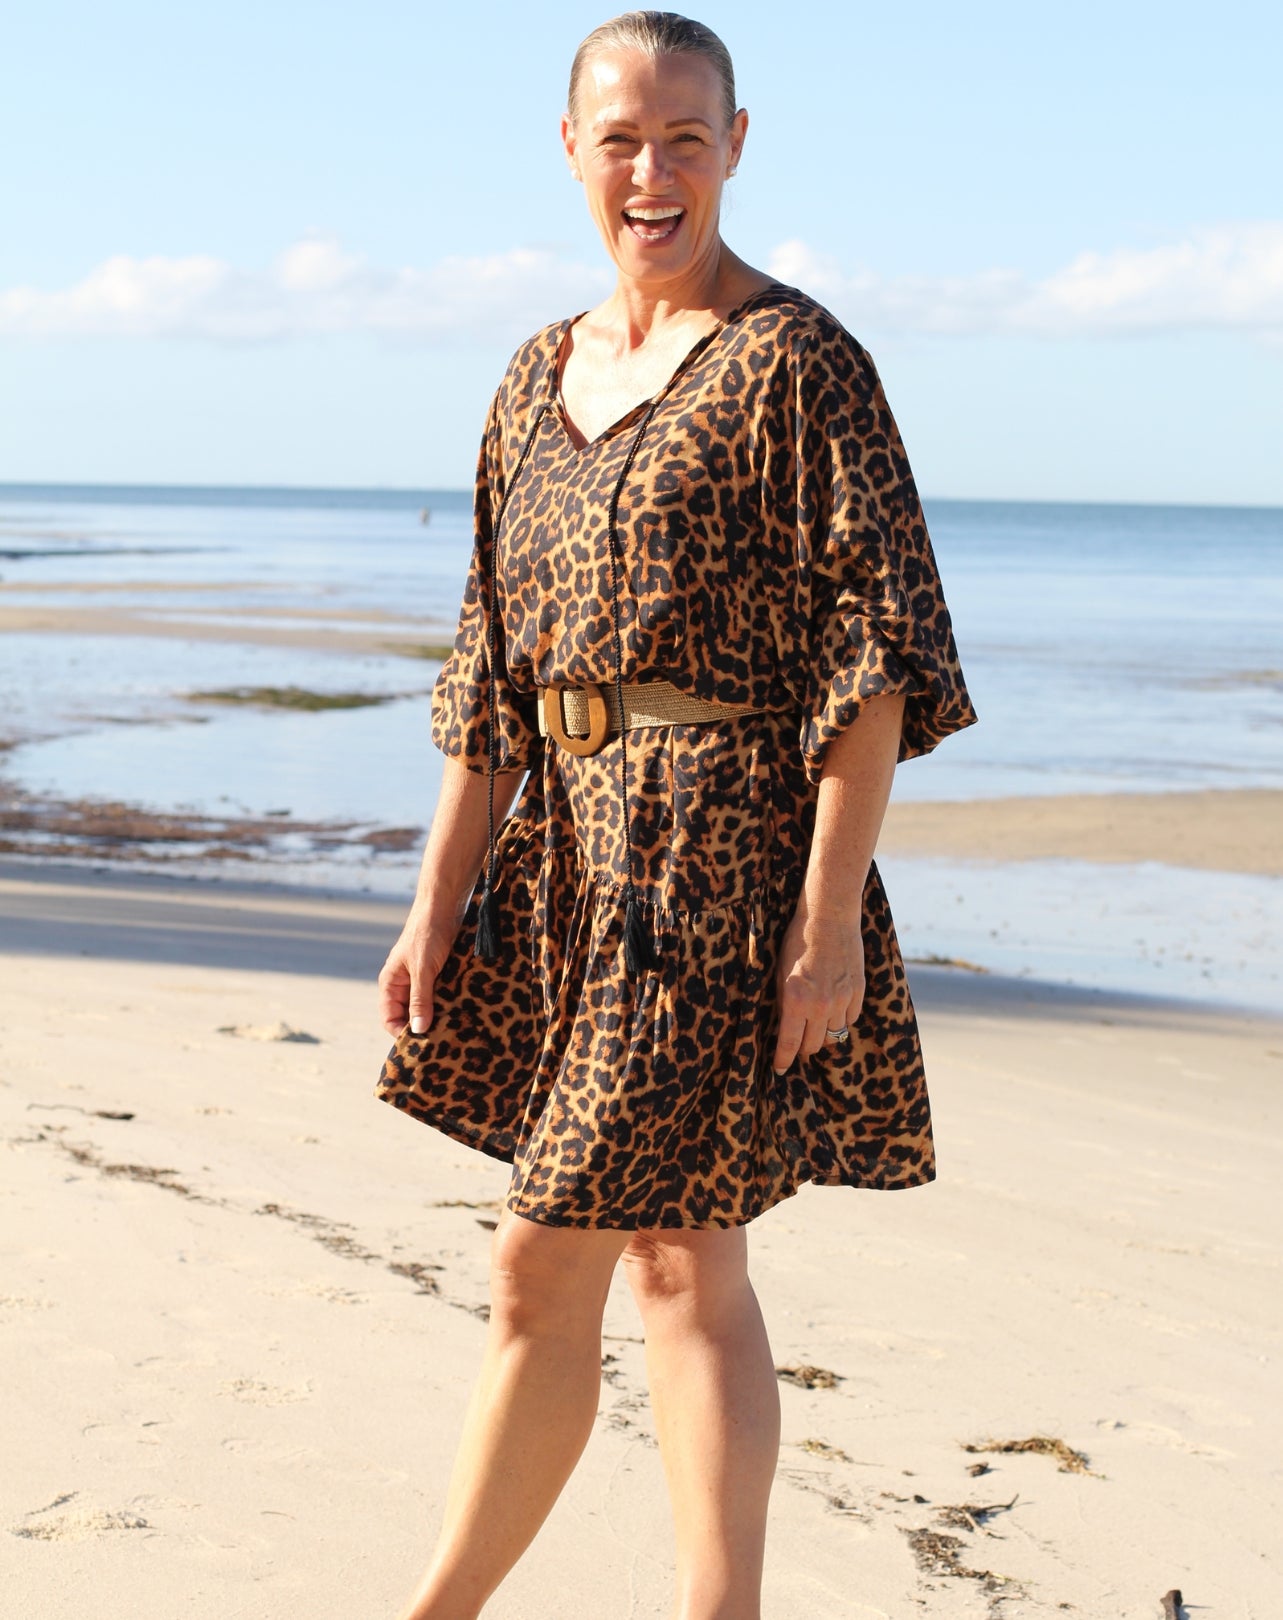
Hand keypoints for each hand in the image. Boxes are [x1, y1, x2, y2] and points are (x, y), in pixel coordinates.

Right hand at [377, 904, 464, 1036]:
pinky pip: (439, 996)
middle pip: (408, 1015)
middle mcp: (403, 983)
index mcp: (391, 982)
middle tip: (440, 1039)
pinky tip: (459, 1012)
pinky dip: (446, 1004)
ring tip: (451, 1028)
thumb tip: (418, 1029)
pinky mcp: (437, 974)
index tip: (422, 1043)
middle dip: (421, 1027)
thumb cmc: (428, 933)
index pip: (389, 1018)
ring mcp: (421, 979)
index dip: (402, 1032)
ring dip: (436, 1016)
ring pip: (425, 1007)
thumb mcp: (423, 969)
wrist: (444, 906)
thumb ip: (420, 999)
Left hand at [771, 895, 864, 1073]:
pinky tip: (832, 1011)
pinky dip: (840, 1020)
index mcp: (795, 999)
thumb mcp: (779, 973)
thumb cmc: (797, 941)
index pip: (790, 1043)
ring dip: (822, 1035)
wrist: (829, 917)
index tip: (780, 1069)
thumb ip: (783, 1003)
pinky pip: (849, 1019)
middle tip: (798, 1046)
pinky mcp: (858, 991)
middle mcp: (820, 1004)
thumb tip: (783, 1029)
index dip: (783, 1060)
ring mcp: (842, 999)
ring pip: (833, 1034)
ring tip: (815, 1028)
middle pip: (814, 1045)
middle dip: (803, 1049)